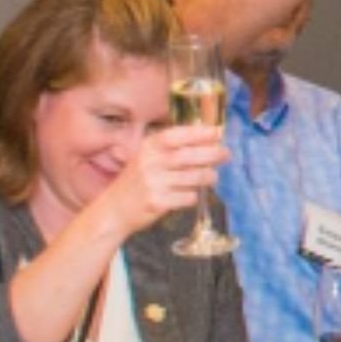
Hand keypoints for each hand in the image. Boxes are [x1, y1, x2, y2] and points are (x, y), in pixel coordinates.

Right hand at [92, 123, 226, 239]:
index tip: (217, 132)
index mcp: (147, 147)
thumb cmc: (136, 181)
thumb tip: (208, 141)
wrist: (114, 209)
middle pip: (188, 156)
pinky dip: (192, 196)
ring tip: (212, 176)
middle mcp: (149, 163)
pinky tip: (189, 194)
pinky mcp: (158, 202)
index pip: (176, 135)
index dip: (199, 133)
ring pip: (192, 177)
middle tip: (226, 153)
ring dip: (208, 176)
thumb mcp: (146, 158)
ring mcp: (153, 183)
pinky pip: (187, 197)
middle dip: (211, 154)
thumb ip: (170, 149)